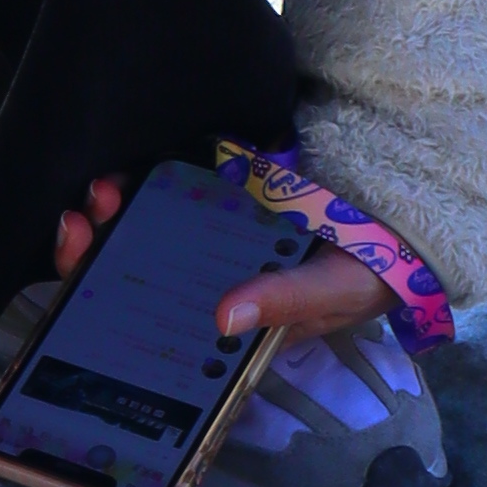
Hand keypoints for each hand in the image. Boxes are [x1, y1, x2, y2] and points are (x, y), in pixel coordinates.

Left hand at [50, 176, 393, 348]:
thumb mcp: (333, 293)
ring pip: (144, 228)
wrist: (402, 218)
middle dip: (97, 247)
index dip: (104, 301)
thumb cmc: (368, 273)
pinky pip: (175, 188)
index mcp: (225, 323)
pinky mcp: (224, 195)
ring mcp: (211, 238)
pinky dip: (151, 177)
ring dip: (116, 211)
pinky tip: (134, 163)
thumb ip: (285, 302)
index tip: (84, 263)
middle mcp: (208, 282)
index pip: (150, 322)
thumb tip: (223, 318)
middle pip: (133, 271)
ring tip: (104, 187)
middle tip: (85, 216)